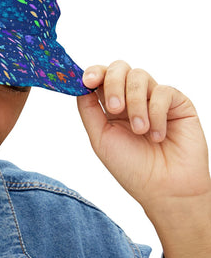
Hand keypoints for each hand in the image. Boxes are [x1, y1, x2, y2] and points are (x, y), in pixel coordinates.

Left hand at [77, 61, 210, 257]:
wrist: (163, 188)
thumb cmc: (131, 168)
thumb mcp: (100, 137)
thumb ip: (88, 110)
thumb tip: (78, 86)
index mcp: (111, 107)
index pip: (101, 77)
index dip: (93, 73)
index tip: (86, 80)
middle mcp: (132, 99)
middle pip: (119, 68)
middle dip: (113, 83)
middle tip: (114, 108)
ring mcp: (154, 99)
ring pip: (140, 76)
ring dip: (135, 103)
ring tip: (139, 130)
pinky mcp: (177, 103)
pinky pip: (163, 91)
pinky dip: (156, 113)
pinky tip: (157, 136)